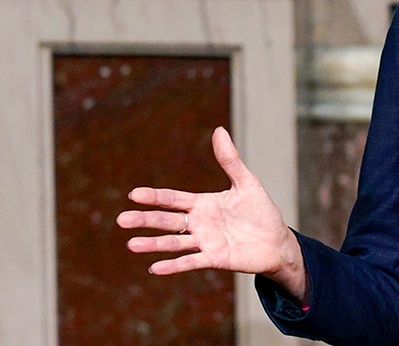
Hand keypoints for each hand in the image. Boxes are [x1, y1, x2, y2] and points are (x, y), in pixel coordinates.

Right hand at [116, 127, 308, 302]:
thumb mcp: (246, 182)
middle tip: (121, 220)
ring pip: (174, 243)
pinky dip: (174, 265)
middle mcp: (199, 224)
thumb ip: (230, 160)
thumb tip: (218, 130)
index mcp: (203, 204)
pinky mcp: (215, 259)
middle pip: (167, 221)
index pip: (173, 199)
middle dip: (145, 220)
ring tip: (131, 245)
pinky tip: (154, 268)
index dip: (154, 197)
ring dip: (153, 244)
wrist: (277, 241)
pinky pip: (191, 262)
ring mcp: (205, 242)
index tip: (133, 195)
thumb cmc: (261, 211)